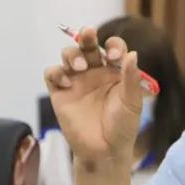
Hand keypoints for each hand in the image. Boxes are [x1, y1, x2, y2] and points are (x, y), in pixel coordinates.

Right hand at [42, 26, 143, 162]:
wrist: (105, 150)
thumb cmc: (122, 126)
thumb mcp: (131, 102)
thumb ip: (131, 78)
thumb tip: (132, 54)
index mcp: (114, 71)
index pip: (113, 48)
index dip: (113, 46)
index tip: (115, 57)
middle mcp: (94, 71)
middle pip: (88, 45)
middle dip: (87, 36)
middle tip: (89, 33)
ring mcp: (76, 80)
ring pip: (69, 55)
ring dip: (72, 54)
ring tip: (79, 66)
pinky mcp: (60, 93)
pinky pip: (52, 74)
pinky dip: (56, 73)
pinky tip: (66, 82)